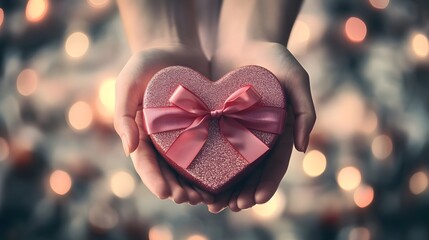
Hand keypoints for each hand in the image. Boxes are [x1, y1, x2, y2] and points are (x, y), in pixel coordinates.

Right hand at [114, 43, 213, 204]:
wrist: (175, 45)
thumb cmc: (147, 62)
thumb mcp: (129, 81)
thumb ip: (124, 113)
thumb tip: (128, 148)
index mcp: (141, 132)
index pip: (145, 162)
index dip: (154, 179)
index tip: (166, 193)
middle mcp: (162, 138)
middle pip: (168, 170)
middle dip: (178, 187)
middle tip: (189, 200)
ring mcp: (184, 133)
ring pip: (189, 165)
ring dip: (196, 183)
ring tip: (207, 197)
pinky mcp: (204, 124)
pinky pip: (209, 147)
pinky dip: (214, 164)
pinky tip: (223, 177)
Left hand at [206, 41, 315, 212]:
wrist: (242, 39)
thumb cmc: (272, 56)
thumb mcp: (295, 76)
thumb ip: (305, 109)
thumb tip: (303, 149)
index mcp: (279, 130)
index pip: (275, 164)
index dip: (267, 184)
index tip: (256, 200)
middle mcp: (258, 134)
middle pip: (252, 170)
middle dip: (243, 191)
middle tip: (232, 207)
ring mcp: (236, 129)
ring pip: (231, 164)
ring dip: (224, 186)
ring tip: (212, 203)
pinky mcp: (216, 122)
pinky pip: (211, 147)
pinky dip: (206, 165)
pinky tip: (196, 180)